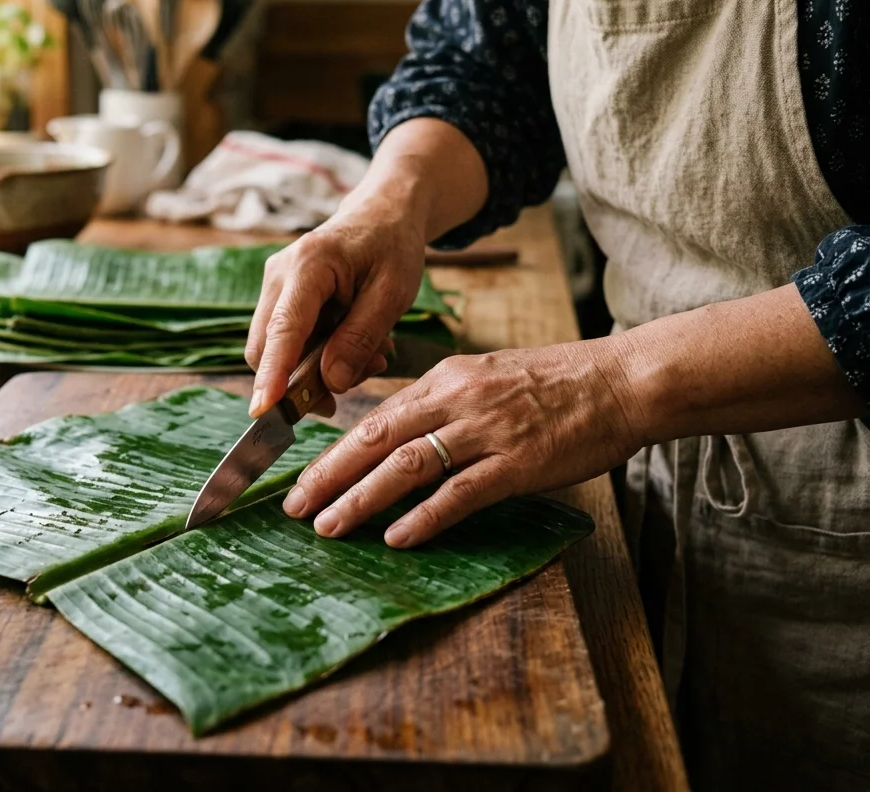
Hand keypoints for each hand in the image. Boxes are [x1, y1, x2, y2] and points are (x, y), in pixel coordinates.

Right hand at [246, 203, 426, 416]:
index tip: (265, 409)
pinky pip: (288, 341)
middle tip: (357, 380)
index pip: (284, 329)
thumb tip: (330, 383)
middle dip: (302, 379)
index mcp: (310, 264)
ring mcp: (275, 286)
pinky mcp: (280, 297)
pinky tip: (354, 346)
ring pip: (276, 349)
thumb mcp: (393, 293)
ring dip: (316, 368)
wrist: (383, 214)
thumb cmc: (391, 246)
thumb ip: (360, 338)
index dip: (274, 373)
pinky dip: (316, 355)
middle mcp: (280, 274)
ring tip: (370, 356)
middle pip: (267, 346)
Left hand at [282, 338, 644, 546]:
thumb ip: (442, 404)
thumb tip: (398, 434)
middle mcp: (457, 400)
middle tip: (294, 507)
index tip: (303, 478)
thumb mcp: (487, 376)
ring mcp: (487, 431)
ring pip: (406, 467)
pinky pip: (460, 493)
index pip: (375, 419)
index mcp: (444, 379)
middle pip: (375, 440)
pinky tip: (396, 537)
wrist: (621, 381)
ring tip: (329, 527)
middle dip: (328, 476)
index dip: (333, 452)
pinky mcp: (518, 462)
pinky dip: (424, 517)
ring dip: (361, 499)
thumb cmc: (557, 382)